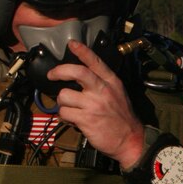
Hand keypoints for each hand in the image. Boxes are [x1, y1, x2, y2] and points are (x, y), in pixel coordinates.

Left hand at [48, 40, 145, 168]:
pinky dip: (64, 116)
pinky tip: (72, 119)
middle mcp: (102, 90)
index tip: (71, 43)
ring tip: (69, 108)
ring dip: (62, 103)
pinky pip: (64, 113)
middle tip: (52, 74)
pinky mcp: (86, 119)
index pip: (95, 62)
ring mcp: (93, 105)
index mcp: (111, 82)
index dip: (82, 51)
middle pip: (77, 72)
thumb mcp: (117, 93)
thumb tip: (78, 76)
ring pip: (64, 95)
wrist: (130, 139)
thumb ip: (102, 83)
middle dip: (59, 71)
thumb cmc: (121, 116)